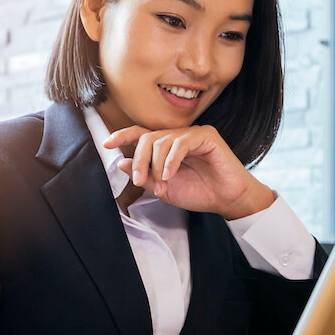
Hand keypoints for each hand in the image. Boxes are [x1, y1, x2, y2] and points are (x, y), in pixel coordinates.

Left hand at [103, 125, 273, 219]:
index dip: (123, 136)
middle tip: (140, 180)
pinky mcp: (206, 136)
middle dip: (140, 159)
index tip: (107, 144)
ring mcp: (192, 134)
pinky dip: (171, 160)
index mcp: (167, 147)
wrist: (227, 200)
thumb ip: (145, 176)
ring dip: (156, 164)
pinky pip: (181, 142)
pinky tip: (170, 174)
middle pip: (148, 137)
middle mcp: (178, 137)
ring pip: (162, 140)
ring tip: (162, 183)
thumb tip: (122, 163)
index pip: (142, 135)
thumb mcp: (165, 189)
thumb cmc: (200, 193)